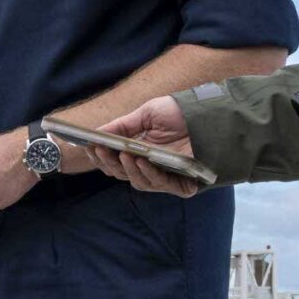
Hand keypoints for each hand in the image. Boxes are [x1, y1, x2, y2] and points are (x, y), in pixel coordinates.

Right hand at [87, 98, 202, 197]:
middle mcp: (151, 166)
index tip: (88, 147)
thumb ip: (122, 126)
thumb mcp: (147, 114)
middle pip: (122, 174)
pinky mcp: (182, 183)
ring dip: (127, 170)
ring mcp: (166, 175)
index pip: (114, 161)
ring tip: (123, 155)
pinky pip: (161, 185)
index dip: (100, 157)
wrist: (210, 114)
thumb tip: (96, 135)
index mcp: (140, 151)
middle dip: (109, 164)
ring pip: (138, 182)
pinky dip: (149, 175)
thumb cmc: (180, 113)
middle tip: (101, 150)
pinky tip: (142, 162)